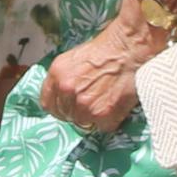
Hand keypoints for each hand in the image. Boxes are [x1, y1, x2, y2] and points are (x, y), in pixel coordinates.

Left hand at [37, 11, 154, 134]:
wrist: (129, 49)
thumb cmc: (105, 50)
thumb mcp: (72, 58)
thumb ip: (62, 78)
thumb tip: (61, 95)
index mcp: (56, 75)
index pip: (48, 104)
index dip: (58, 107)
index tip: (67, 107)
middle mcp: (67, 91)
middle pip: (65, 115)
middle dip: (76, 111)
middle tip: (91, 101)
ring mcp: (84, 105)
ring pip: (82, 123)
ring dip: (92, 117)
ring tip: (104, 101)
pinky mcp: (103, 115)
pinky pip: (102, 127)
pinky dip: (109, 120)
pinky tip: (114, 104)